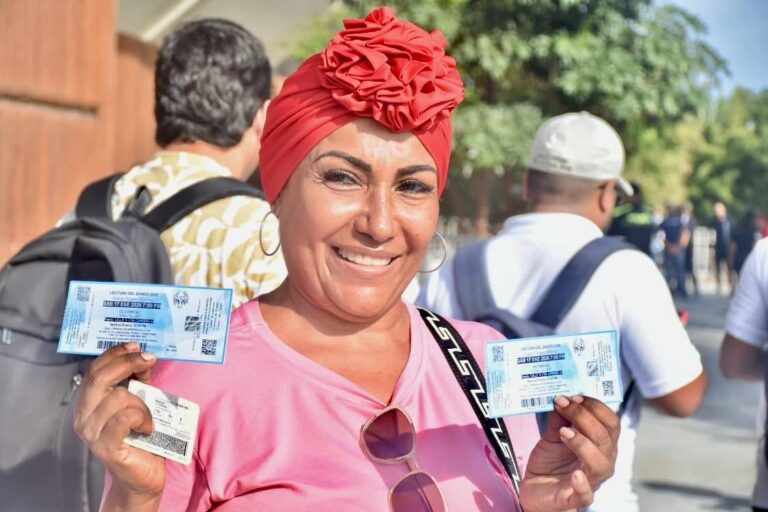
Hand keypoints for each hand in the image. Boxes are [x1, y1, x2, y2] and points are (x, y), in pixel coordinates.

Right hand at [73, 343, 165, 506]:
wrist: (143, 475)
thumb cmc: (140, 436)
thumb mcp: (141, 401)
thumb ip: (139, 380)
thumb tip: (145, 357)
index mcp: (88, 403)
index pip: (94, 370)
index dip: (115, 354)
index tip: (136, 345)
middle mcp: (83, 416)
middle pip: (100, 378)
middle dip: (126, 363)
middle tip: (148, 359)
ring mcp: (92, 433)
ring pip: (118, 398)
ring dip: (141, 402)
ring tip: (149, 416)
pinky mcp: (106, 447)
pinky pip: (124, 418)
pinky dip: (142, 418)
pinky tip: (147, 428)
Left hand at [519, 395, 618, 511]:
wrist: (535, 490)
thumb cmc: (551, 462)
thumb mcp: (553, 435)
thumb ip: (559, 418)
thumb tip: (560, 397)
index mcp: (601, 444)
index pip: (610, 422)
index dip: (595, 406)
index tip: (573, 396)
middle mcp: (601, 462)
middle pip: (605, 438)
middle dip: (584, 417)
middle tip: (563, 405)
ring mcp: (590, 481)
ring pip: (600, 464)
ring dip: (583, 443)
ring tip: (564, 432)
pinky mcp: (574, 498)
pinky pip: (585, 495)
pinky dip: (582, 484)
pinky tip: (575, 474)